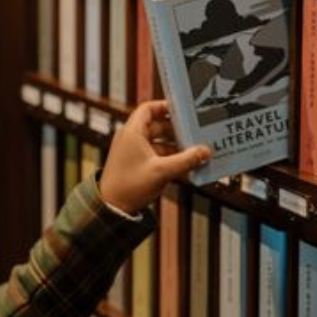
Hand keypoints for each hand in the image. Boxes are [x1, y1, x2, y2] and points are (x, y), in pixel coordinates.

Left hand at [98, 100, 211, 214]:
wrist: (112, 208)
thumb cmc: (129, 187)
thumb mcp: (161, 172)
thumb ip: (186, 160)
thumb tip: (205, 151)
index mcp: (132, 133)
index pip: (148, 109)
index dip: (165, 107)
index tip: (183, 110)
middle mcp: (131, 139)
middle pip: (158, 125)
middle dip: (177, 130)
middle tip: (196, 132)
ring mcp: (134, 152)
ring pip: (159, 142)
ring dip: (176, 146)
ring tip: (195, 150)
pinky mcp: (137, 165)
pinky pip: (157, 155)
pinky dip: (170, 157)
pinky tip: (186, 164)